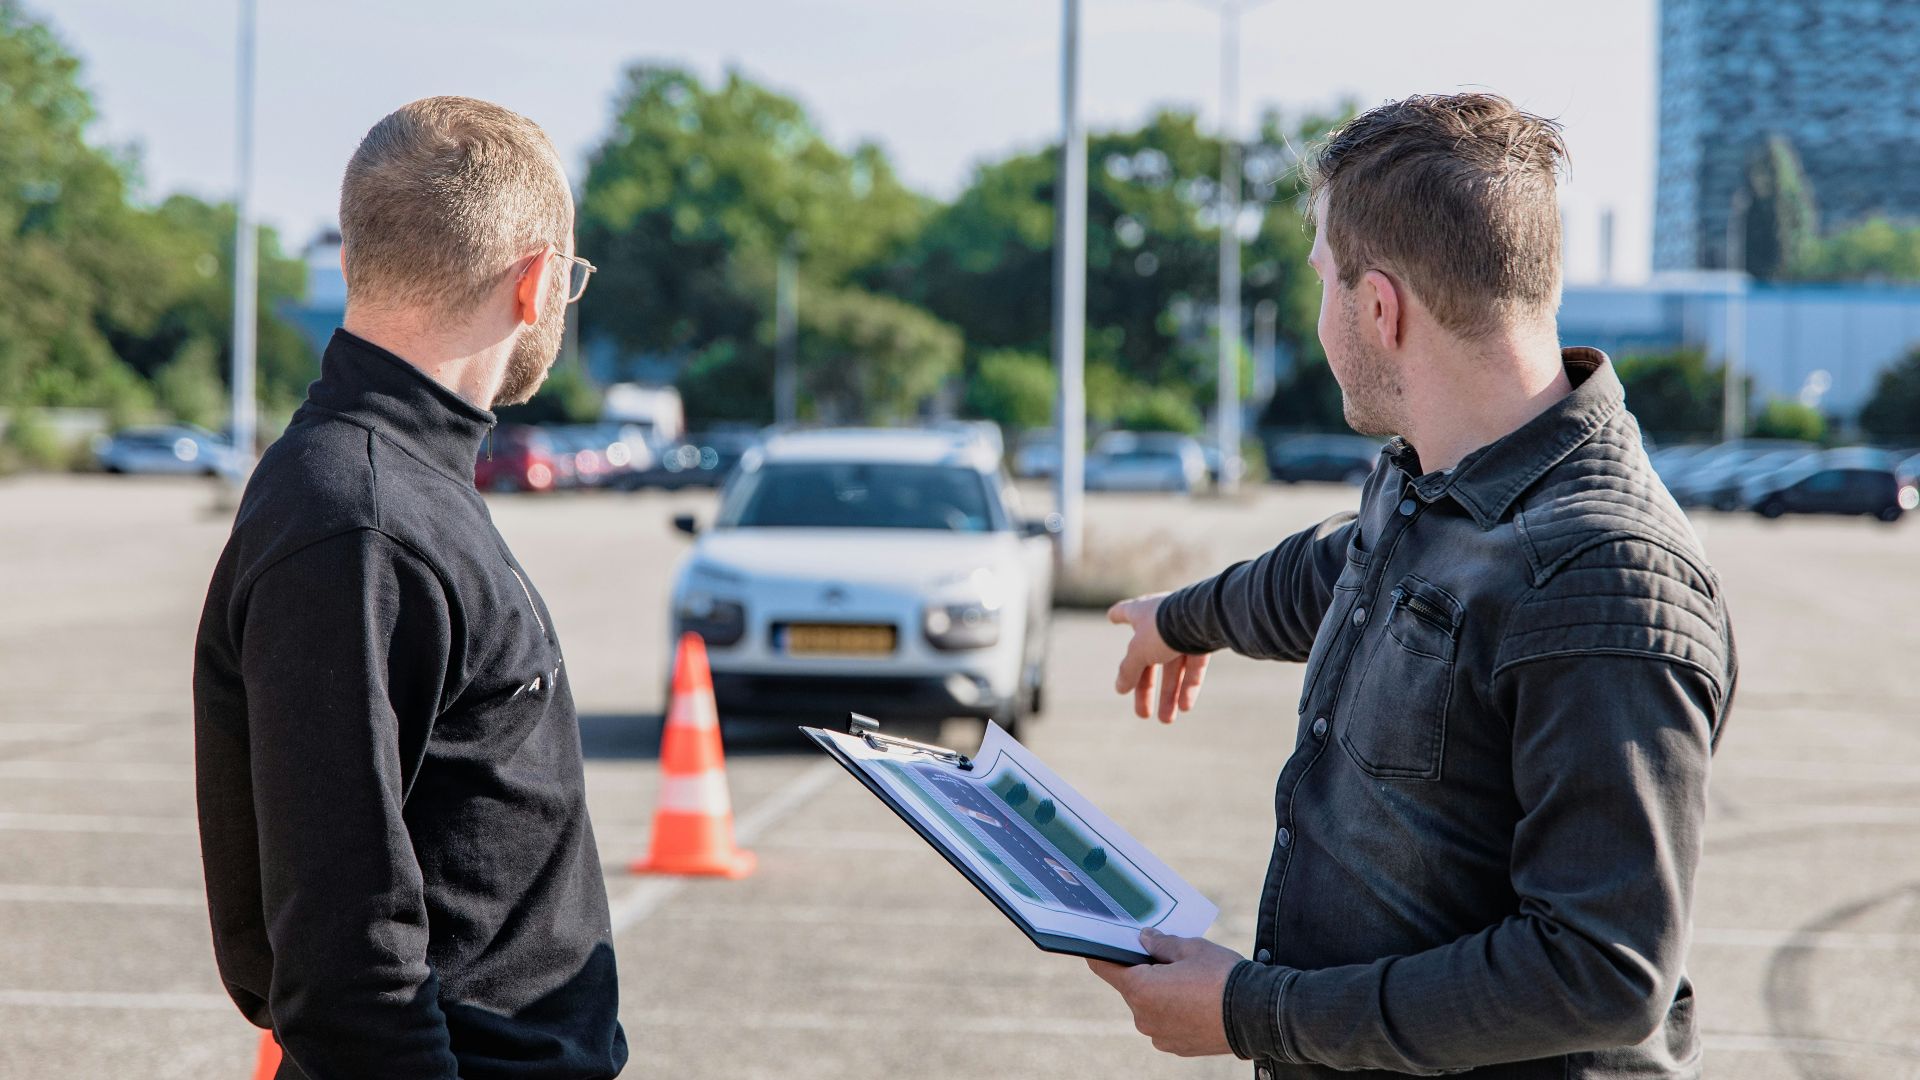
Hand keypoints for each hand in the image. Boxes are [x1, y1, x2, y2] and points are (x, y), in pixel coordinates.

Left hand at [1087, 928, 1242, 1056]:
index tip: (1102, 942)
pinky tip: (1197, 1001)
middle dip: (1145, 971)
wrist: (1258, 1014)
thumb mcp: (1191, 948)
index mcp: (1140, 989)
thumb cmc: (1222, 976)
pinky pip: (1166, 1023)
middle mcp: (1143, 1017)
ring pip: (1150, 1006)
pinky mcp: (1176, 1047)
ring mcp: (1159, 1036)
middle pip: (1132, 987)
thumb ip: (1161, 942)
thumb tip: (1145, 938)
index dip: (1103, 952)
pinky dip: (1175, 1011)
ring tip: (1191, 981)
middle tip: (1170, 958)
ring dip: (1161, 993)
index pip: (1105, 967)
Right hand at [1107, 593, 1210, 722]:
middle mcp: (1162, 621)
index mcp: (1142, 614)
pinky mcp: (1204, 642)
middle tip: (1142, 714)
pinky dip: (1188, 687)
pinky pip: (1194, 668)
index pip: (1125, 613)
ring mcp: (1184, 632)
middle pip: (1149, 659)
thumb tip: (1119, 688)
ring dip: (1169, 695)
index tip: (1111, 617)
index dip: (1118, 616)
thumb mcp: (1139, 652)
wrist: (1204, 619)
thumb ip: (1129, 670)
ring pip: (1174, 668)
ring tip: (1166, 720)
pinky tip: (1185, 707)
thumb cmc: (1164, 628)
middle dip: (1145, 689)